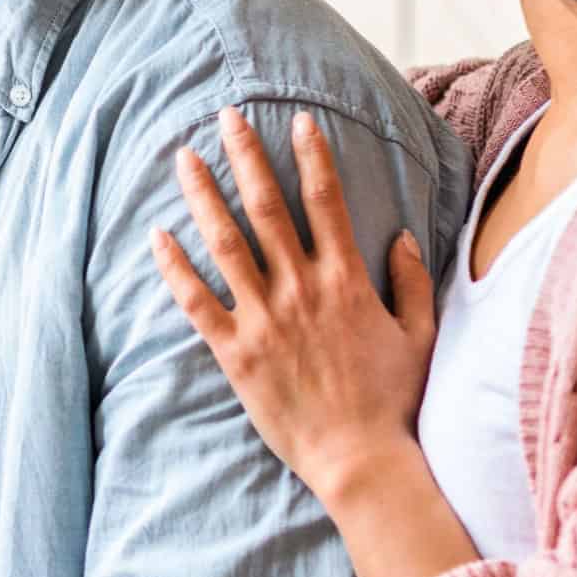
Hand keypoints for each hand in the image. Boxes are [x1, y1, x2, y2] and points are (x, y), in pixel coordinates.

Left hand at [150, 107, 438, 508]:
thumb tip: (398, 234)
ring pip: (225, 243)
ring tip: (184, 158)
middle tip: (226, 117)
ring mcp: (265, 319)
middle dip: (245, 156)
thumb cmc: (393, 400)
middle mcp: (302, 289)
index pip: (325, 201)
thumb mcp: (419, 334)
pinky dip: (174, 267)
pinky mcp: (235, 353)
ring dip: (203, 196)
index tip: (297, 120)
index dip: (311, 156)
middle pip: (266, 207)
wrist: (360, 459)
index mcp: (346, 280)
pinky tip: (157, 235)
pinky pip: (197, 301)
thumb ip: (409, 280)